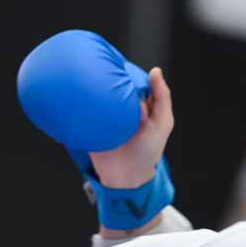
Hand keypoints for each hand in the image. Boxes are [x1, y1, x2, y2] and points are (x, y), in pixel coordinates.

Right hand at [89, 68, 173, 188]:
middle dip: (110, 78)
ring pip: (99, 94)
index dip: (129, 73)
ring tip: (93, 84)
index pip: (133, 80)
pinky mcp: (91, 123)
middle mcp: (121, 106)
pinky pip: (85, 109)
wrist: (126, 177)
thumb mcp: (162, 123)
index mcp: (138, 103)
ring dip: (95, 88)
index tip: (123, 69)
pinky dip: (83, 102)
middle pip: (114, 84)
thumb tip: (155, 71)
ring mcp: (106, 114)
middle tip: (106, 74)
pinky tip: (83, 97)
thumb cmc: (147, 151)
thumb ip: (162, 98)